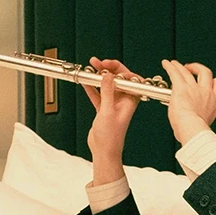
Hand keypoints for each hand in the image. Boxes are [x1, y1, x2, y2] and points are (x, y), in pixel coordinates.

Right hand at [84, 57, 141, 182]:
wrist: (104, 151)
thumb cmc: (111, 137)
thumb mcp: (108, 111)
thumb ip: (108, 92)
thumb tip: (108, 75)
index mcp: (130, 100)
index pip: (129, 78)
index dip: (120, 69)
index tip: (108, 66)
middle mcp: (123, 100)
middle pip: (117, 78)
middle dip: (108, 69)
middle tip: (97, 63)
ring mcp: (113, 103)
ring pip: (106, 84)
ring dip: (98, 76)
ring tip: (90, 67)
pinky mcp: (103, 108)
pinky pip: (97, 93)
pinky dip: (91, 87)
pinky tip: (85, 80)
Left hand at [160, 60, 215, 144]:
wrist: (192, 129)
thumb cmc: (196, 132)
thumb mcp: (205, 123)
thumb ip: (201, 118)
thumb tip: (194, 124)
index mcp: (214, 101)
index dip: (213, 79)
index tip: (206, 81)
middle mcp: (206, 92)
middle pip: (205, 72)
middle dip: (198, 68)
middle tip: (190, 69)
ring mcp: (194, 88)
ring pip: (187, 71)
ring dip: (180, 66)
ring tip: (174, 64)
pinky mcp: (181, 88)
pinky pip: (175, 73)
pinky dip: (170, 67)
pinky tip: (166, 64)